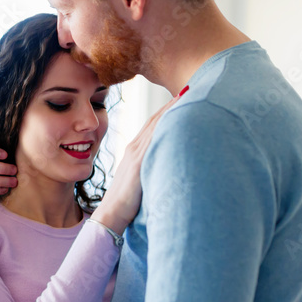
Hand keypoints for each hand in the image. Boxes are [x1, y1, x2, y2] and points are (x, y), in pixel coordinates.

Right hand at [0, 143, 16, 196]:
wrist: (2, 181)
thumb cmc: (5, 163)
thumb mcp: (5, 152)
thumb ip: (2, 141)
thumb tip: (2, 124)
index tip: (6, 155)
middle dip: (1, 168)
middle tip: (15, 170)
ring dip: (0, 180)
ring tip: (14, 182)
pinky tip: (6, 189)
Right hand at [91, 94, 180, 233]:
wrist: (111, 214)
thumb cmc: (126, 204)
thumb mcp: (139, 181)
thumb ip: (150, 170)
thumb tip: (166, 168)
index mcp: (134, 151)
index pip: (153, 125)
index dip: (167, 110)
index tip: (182, 97)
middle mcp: (134, 148)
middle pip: (156, 119)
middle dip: (173, 103)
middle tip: (190, 86)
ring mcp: (136, 153)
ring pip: (157, 124)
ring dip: (172, 107)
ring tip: (189, 92)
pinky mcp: (138, 161)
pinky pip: (154, 137)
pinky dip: (166, 122)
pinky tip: (178, 113)